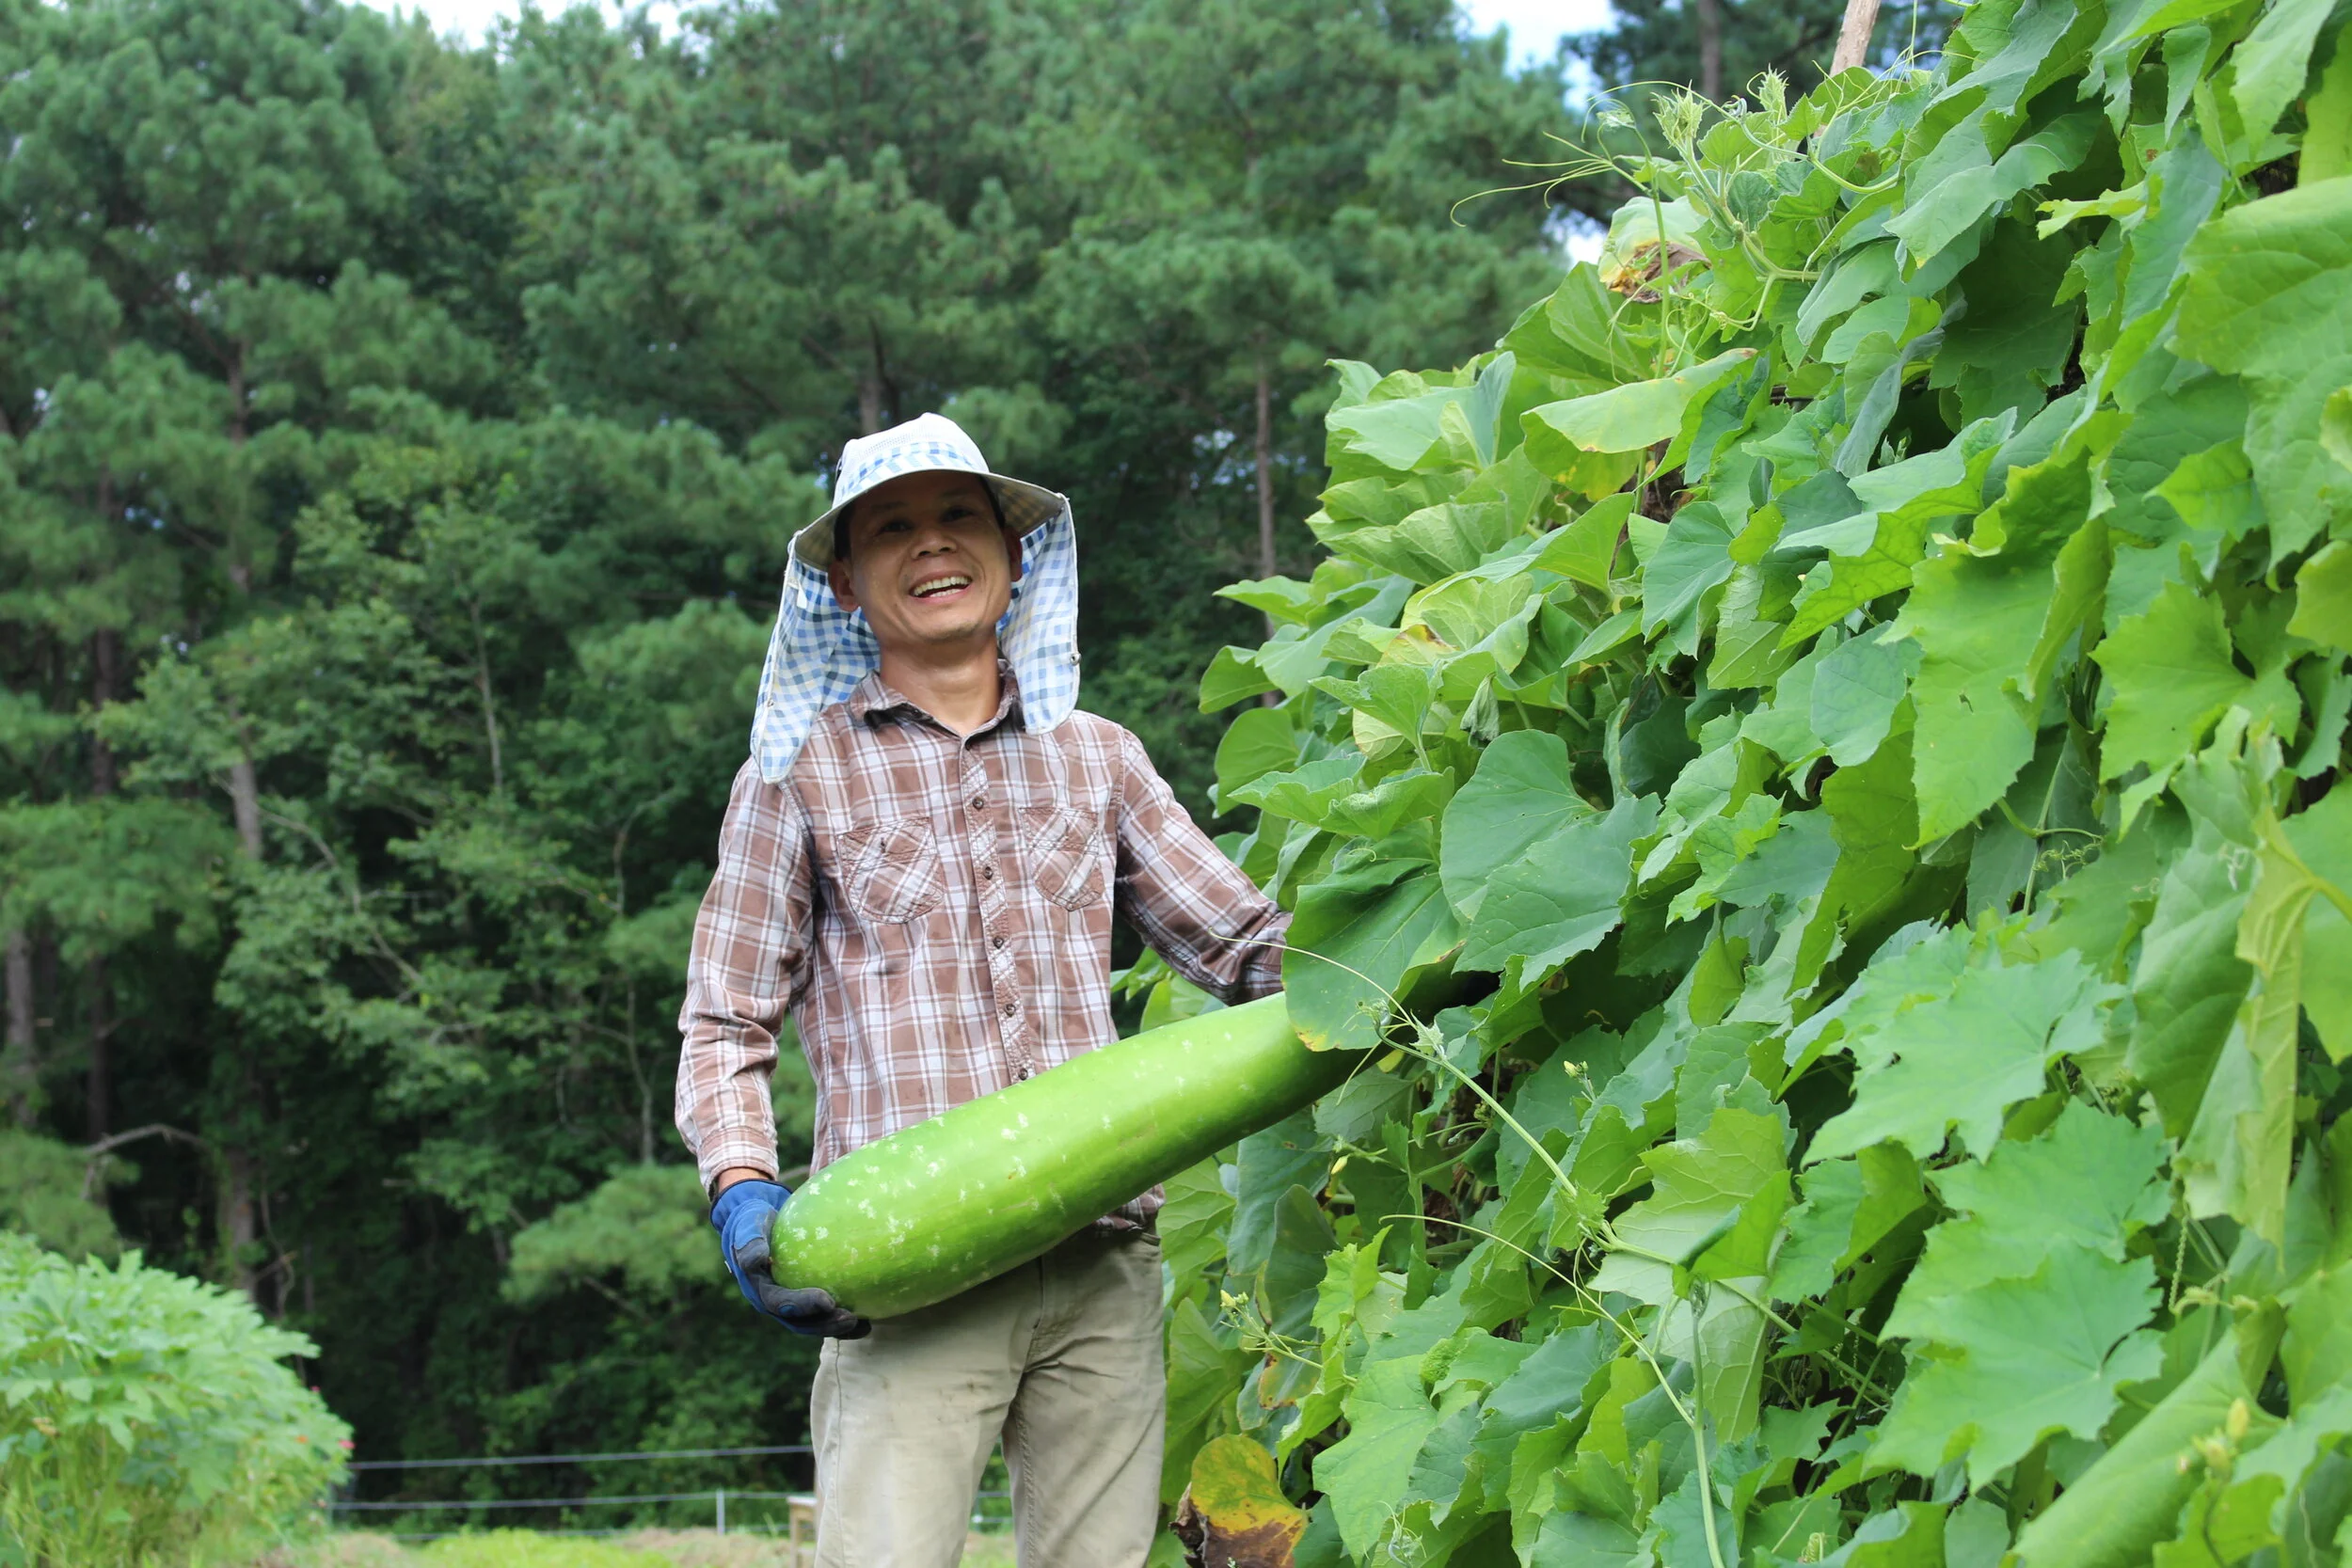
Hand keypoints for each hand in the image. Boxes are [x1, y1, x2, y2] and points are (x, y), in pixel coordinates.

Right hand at [708, 1179, 869, 1337]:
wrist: (757, 1224)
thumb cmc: (753, 1220)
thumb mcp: (746, 1224)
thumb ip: (749, 1240)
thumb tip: (758, 1258)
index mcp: (759, 1290)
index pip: (780, 1303)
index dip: (803, 1305)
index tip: (827, 1301)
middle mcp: (774, 1303)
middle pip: (800, 1322)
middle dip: (825, 1324)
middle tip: (850, 1318)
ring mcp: (790, 1304)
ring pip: (814, 1323)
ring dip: (836, 1327)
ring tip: (863, 1324)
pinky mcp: (804, 1298)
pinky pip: (825, 1312)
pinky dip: (843, 1318)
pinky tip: (869, 1318)